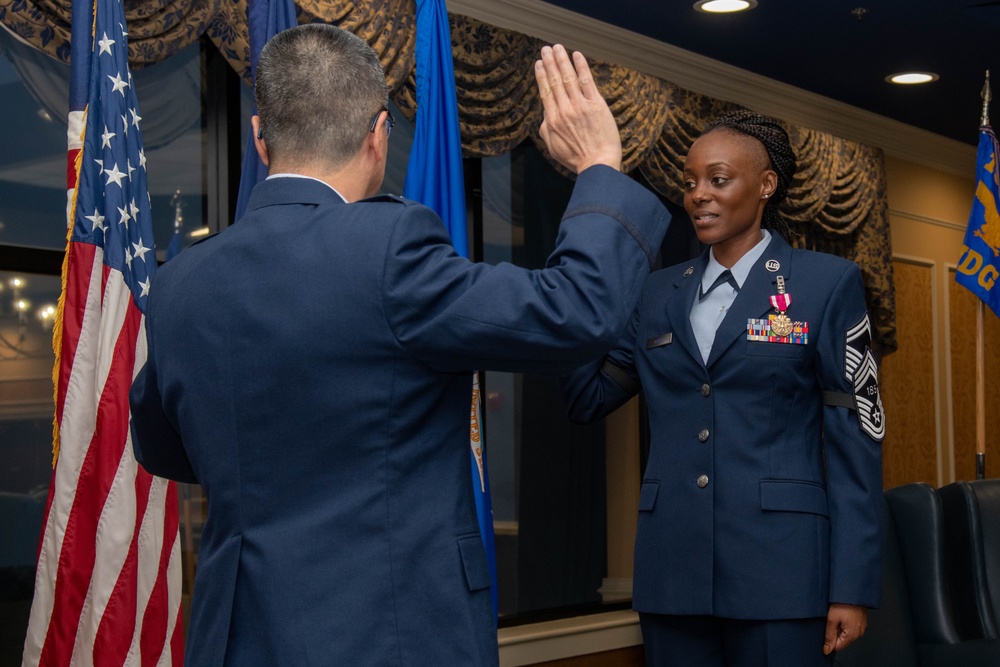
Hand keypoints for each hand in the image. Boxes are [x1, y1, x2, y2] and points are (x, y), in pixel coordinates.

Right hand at [534, 44, 621, 173]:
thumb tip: (545, 115)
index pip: (545, 92)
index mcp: (552, 120)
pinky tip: (576, 55)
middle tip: (546, 49)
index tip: (539, 63)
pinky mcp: (596, 105)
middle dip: (550, 63)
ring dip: (562, 60)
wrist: (598, 164)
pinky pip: (587, 81)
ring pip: (568, 78)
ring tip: (557, 47)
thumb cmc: (576, 159)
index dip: (542, 75)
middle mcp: (564, 110)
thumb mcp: (553, 148)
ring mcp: (580, 106)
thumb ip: (546, 129)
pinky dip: (581, 67)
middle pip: (554, 81)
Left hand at [823, 603, 866, 654]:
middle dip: (835, 632)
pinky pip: (850, 627)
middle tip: (832, 620)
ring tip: (837, 616)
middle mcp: (859, 633)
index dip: (829, 640)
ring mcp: (861, 627)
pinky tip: (842, 614)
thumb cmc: (842, 603)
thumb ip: (829, 636)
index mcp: (852, 635)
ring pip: (846, 633)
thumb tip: (827, 650)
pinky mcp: (861, 621)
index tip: (826, 629)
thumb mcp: (832, 619)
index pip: (837, 646)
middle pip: (842, 640)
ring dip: (839, 627)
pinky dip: (844, 623)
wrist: (852, 590)